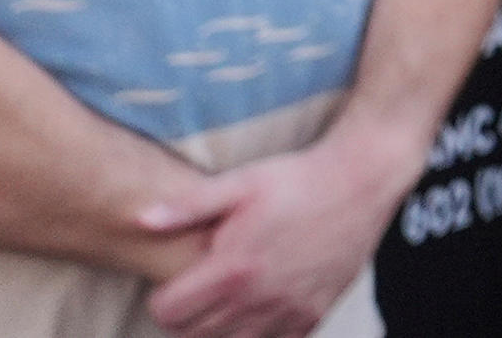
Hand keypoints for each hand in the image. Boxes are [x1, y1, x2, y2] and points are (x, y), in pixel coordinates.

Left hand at [138, 134, 403, 337]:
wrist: (362, 181)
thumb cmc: (296, 178)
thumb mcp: (240, 182)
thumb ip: (188, 206)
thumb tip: (139, 220)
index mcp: (233, 267)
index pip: (168, 313)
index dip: (163, 299)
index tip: (175, 283)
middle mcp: (258, 297)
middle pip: (194, 335)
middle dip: (187, 316)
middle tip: (200, 290)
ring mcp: (288, 311)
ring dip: (219, 328)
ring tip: (229, 298)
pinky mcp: (313, 315)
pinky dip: (259, 332)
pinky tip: (261, 305)